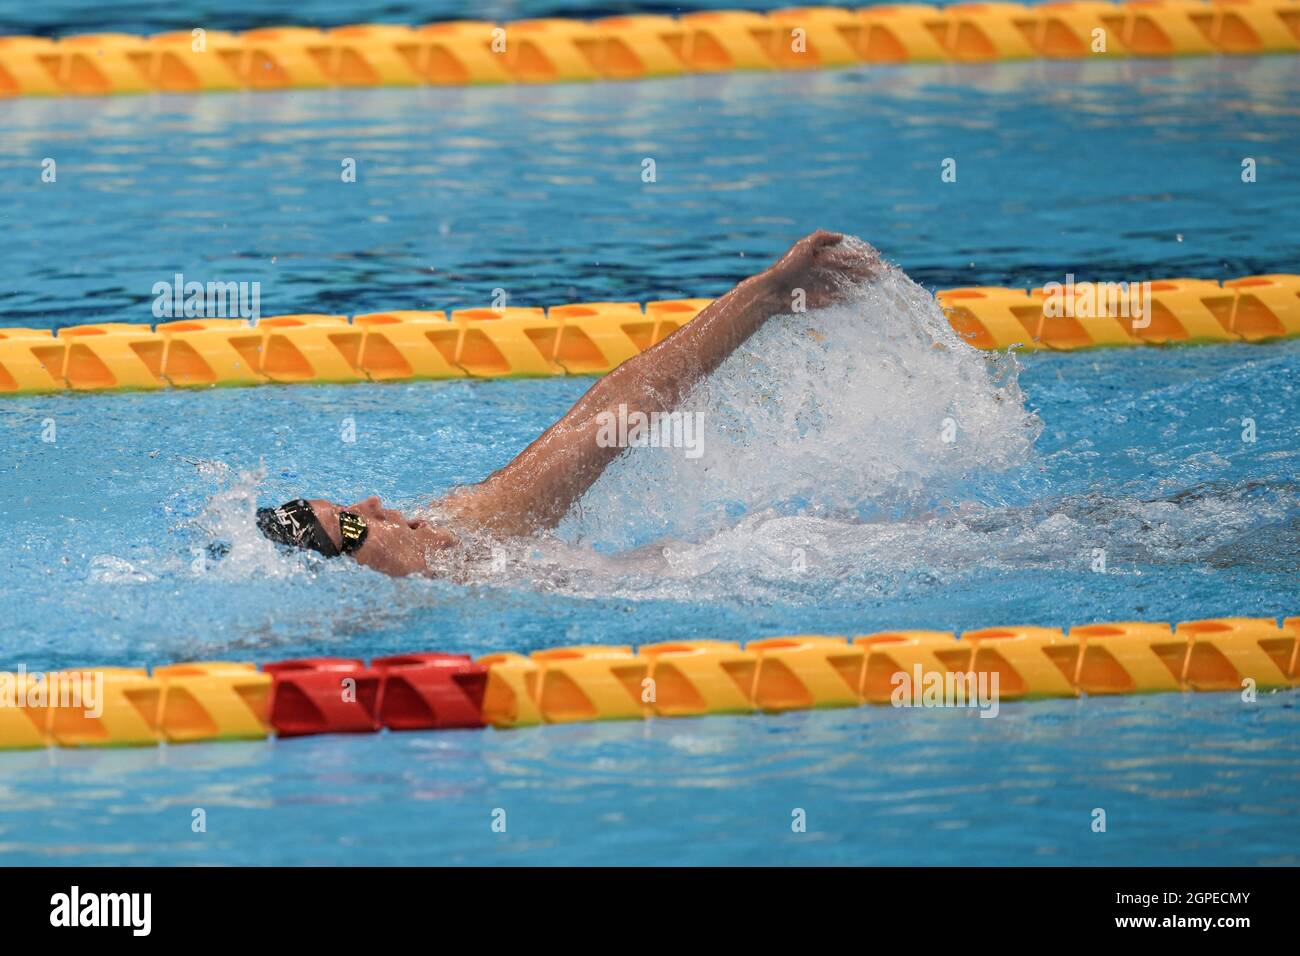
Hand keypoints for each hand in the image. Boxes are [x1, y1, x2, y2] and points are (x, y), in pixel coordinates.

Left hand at [765, 230, 883, 309]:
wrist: (773, 292)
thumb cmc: (786, 267)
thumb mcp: (802, 246)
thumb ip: (821, 238)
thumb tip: (842, 237)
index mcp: (822, 258)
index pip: (847, 257)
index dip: (861, 256)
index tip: (876, 256)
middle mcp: (825, 272)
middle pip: (851, 271)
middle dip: (867, 270)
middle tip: (884, 271)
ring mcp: (825, 287)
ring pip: (849, 284)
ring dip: (864, 283)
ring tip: (878, 281)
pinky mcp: (822, 301)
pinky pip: (840, 299)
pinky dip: (851, 297)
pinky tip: (863, 295)